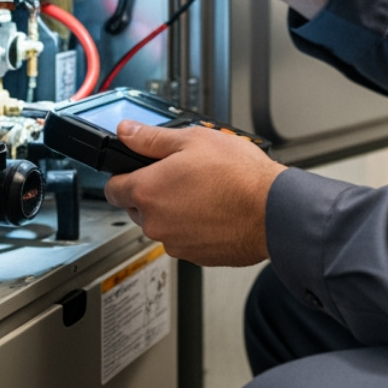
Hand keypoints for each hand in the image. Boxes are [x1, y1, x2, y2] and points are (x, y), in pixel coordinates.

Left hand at [102, 120, 286, 266]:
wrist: (273, 211)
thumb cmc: (238, 176)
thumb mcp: (193, 140)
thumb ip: (151, 138)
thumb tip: (126, 131)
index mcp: (148, 192)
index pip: (113, 188)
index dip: (125, 174)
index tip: (138, 169)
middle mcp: (155, 223)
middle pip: (138, 206)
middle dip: (154, 191)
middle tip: (184, 174)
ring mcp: (175, 243)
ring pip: (163, 223)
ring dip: (176, 210)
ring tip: (206, 191)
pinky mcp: (196, 256)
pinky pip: (185, 238)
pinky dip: (195, 226)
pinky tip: (216, 209)